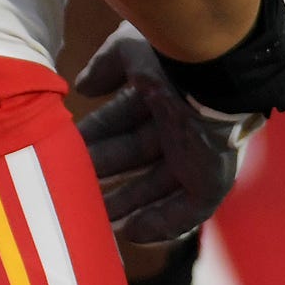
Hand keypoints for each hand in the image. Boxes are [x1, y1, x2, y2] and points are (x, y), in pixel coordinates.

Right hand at [75, 26, 255, 243]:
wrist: (216, 66)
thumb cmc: (171, 52)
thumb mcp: (128, 52)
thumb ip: (105, 68)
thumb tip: (83, 88)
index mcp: (161, 94)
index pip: (123, 121)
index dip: (97, 136)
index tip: (69, 151)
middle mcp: (179, 126)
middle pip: (138, 157)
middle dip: (106, 174)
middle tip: (74, 189)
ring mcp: (197, 153)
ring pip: (159, 186)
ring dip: (128, 203)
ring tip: (96, 218)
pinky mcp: (213, 177)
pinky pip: (191, 209)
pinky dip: (164, 223)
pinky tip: (133, 233)